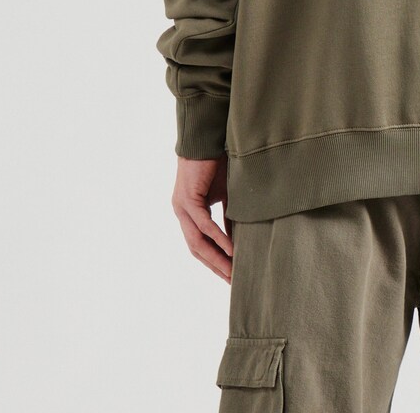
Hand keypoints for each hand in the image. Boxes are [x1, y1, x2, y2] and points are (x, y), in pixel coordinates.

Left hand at [171, 154, 233, 282]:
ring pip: (197, 241)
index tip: (230, 276)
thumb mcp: (225, 195)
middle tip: (233, 282)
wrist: (208, 137)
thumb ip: (228, 217)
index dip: (214, 261)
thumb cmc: (217, 162)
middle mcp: (181, 211)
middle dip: (215, 266)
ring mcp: (182, 206)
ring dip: (216, 258)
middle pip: (196, 249)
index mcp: (188, 211)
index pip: (199, 244)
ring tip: (233, 272)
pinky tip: (231, 250)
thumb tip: (238, 241)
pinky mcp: (189, 198)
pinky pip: (204, 225)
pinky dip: (218, 238)